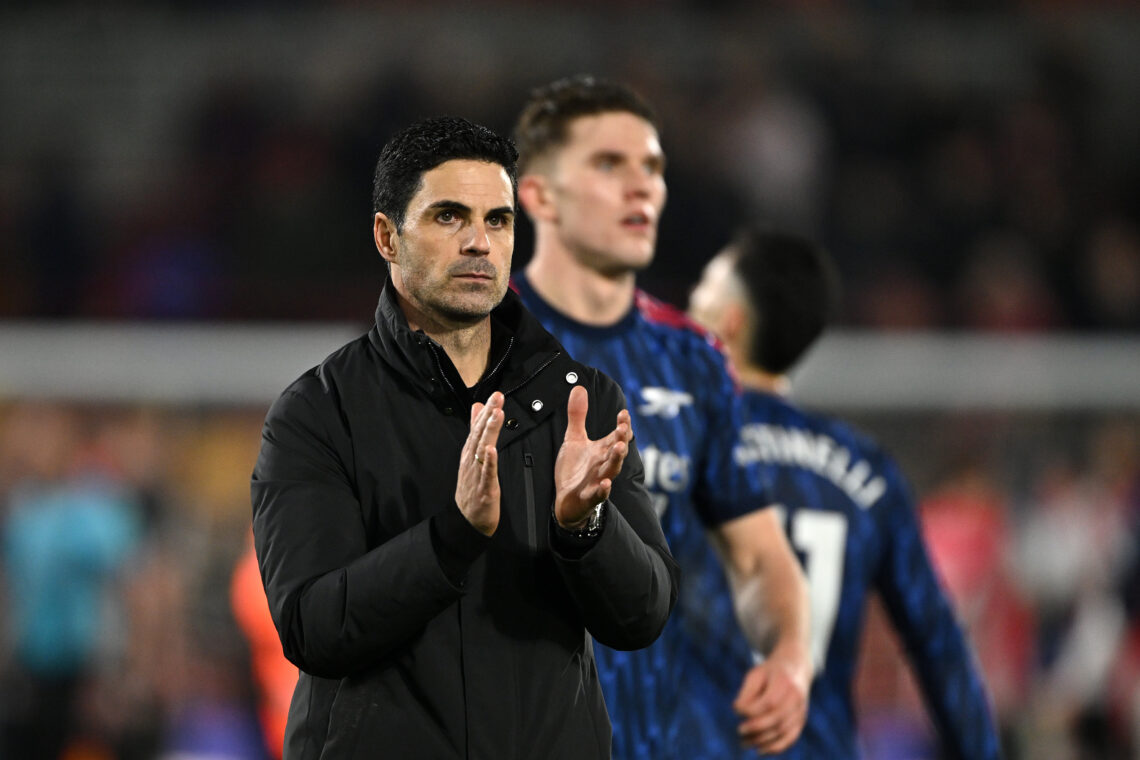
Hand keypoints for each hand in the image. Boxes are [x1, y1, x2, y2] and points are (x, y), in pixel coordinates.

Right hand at [455, 391, 504, 535]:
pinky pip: (487, 474)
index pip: (478, 428)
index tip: (495, 396)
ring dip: (489, 432)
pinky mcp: (484, 489)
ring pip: (483, 450)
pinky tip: (492, 450)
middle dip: (488, 415)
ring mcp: (476, 474)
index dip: (487, 411)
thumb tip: (477, 408)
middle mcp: (471, 460)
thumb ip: (475, 431)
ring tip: (497, 415)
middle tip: (497, 398)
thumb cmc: (472, 487)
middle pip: (479, 434)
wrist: (467, 520)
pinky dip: (489, 461)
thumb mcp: (472, 456)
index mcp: (470, 453)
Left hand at [553, 385, 631, 528]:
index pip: (617, 435)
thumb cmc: (574, 470)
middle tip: (623, 428)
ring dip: (616, 459)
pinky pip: (598, 494)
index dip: (622, 425)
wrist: (566, 500)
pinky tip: (605, 484)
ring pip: (611, 470)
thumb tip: (579, 387)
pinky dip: (602, 490)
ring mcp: (597, 481)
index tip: (624, 413)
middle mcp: (603, 464)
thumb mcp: (574, 439)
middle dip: (621, 439)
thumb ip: (577, 415)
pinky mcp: (588, 497)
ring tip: (619, 447)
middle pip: (617, 451)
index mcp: (602, 450)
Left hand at [733, 648, 810, 753]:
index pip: (769, 702)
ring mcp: (801, 710)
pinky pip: (790, 738)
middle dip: (756, 728)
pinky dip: (776, 748)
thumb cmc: (769, 672)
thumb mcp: (756, 675)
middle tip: (740, 731)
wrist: (795, 668)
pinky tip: (760, 750)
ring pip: (783, 731)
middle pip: (777, 719)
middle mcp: (796, 697)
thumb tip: (738, 711)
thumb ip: (747, 692)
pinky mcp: (801, 720)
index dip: (752, 711)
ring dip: (763, 741)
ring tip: (745, 743)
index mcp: (784, 682)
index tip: (737, 710)